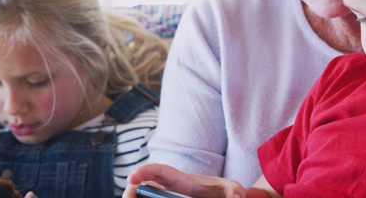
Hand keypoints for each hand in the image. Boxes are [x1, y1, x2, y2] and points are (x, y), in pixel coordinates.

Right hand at [123, 163, 246, 197]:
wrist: (223, 196)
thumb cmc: (225, 191)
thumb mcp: (231, 188)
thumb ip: (234, 191)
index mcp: (180, 180)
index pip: (158, 171)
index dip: (143, 172)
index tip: (131, 178)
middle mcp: (167, 186)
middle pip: (143, 185)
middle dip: (131, 191)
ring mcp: (164, 196)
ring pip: (143, 196)